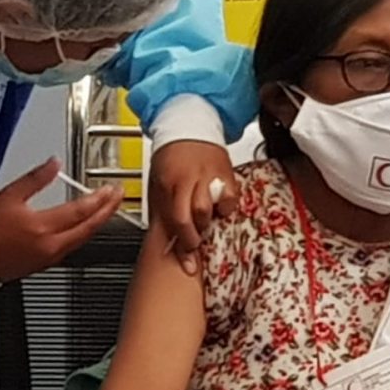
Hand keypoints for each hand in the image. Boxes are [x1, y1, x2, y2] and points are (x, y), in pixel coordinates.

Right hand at [0, 158, 122, 281]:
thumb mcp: (9, 196)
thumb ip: (35, 178)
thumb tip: (54, 163)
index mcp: (43, 227)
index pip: (80, 211)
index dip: (99, 199)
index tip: (110, 189)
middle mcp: (51, 245)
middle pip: (89, 227)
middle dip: (108, 211)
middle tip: (119, 197)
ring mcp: (51, 256)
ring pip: (84, 238)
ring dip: (99, 222)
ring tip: (108, 208)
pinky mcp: (47, 263)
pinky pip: (74, 246)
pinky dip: (86, 233)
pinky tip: (88, 225)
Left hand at [148, 141, 237, 272]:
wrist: (187, 123)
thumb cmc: (170, 155)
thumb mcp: (159, 182)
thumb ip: (164, 210)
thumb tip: (167, 241)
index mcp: (169, 182)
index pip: (175, 221)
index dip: (182, 248)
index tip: (188, 265)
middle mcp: (189, 178)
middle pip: (194, 217)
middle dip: (195, 236)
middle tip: (194, 239)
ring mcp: (209, 175)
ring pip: (211, 209)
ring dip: (208, 222)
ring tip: (204, 220)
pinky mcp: (226, 172)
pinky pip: (230, 199)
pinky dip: (226, 208)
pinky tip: (219, 206)